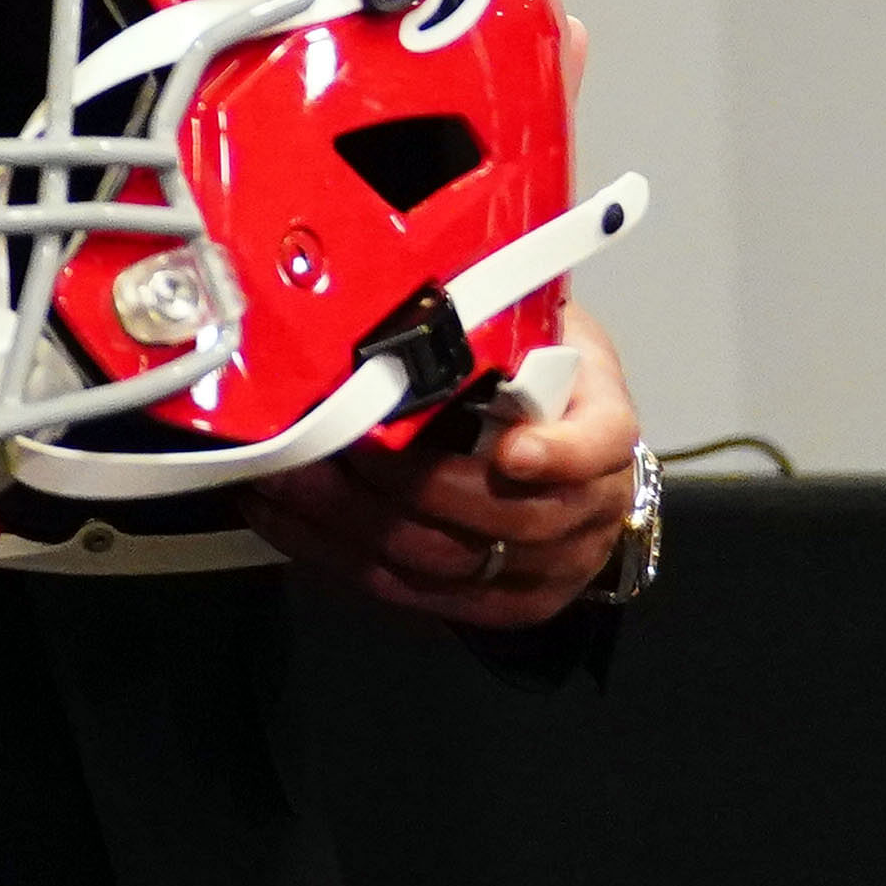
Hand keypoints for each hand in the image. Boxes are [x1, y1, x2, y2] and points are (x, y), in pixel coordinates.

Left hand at [233, 302, 641, 628]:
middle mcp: (588, 509)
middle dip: (405, 482)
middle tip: (328, 444)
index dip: (560, 454)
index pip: (599, 444)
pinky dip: (340, 557)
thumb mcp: (530, 326)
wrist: (564, 446)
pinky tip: (287, 521)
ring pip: (446, 560)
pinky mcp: (501, 604)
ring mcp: (549, 566)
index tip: (512, 451)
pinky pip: (415, 594)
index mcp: (601, 428)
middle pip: (505, 516)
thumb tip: (400, 281)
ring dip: (351, 520)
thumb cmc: (533, 373)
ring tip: (284, 479)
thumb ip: (489, 320)